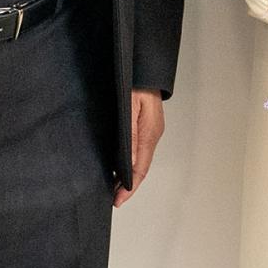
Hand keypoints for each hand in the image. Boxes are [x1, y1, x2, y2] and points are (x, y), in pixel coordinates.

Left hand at [113, 90, 164, 207]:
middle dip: (128, 185)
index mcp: (150, 133)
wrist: (144, 67)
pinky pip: (140, 150)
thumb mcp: (130, 107)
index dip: (129, 187)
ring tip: (114, 187)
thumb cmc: (135, 83)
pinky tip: (120, 165)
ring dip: (129, 175)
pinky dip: (130, 162)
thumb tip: (128, 163)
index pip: (140, 168)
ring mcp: (151, 131)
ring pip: (140, 160)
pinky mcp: (147, 126)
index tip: (118, 200)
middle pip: (141, 167)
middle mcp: (153, 135)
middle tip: (114, 199)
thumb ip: (131, 135)